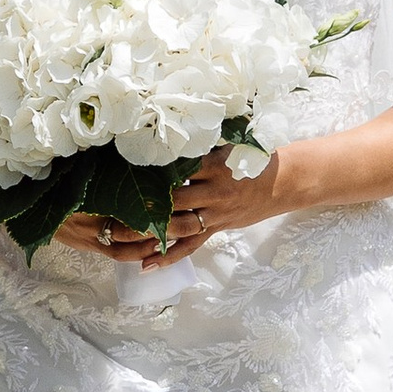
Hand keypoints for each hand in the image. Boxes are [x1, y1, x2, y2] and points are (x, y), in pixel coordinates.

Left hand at [51, 148, 286, 263]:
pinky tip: (146, 265)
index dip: (150, 171)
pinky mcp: (216, 229)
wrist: (285, 181)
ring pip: (176, 227)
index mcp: (214, 165)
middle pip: (171, 200)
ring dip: (145, 234)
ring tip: (115, 237)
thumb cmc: (254, 157)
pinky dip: (168, 258)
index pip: (176, 168)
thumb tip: (169, 126)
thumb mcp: (231, 144)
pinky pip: (190, 247)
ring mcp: (214, 213)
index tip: (121, 170)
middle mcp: (213, 191)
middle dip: (141, 205)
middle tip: (107, 207)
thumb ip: (202, 141)